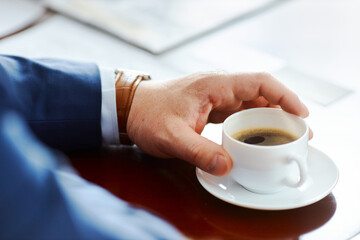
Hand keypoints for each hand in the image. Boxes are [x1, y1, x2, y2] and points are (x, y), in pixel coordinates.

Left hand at [127, 72, 308, 175]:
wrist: (130, 107)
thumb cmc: (148, 115)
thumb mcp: (171, 137)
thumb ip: (199, 151)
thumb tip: (228, 166)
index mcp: (214, 85)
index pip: (259, 82)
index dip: (285, 95)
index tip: (301, 114)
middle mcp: (218, 87)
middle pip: (261, 94)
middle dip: (283, 111)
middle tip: (300, 134)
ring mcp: (215, 96)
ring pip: (251, 103)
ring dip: (270, 118)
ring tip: (286, 137)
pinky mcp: (210, 106)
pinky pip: (239, 112)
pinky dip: (253, 123)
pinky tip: (259, 137)